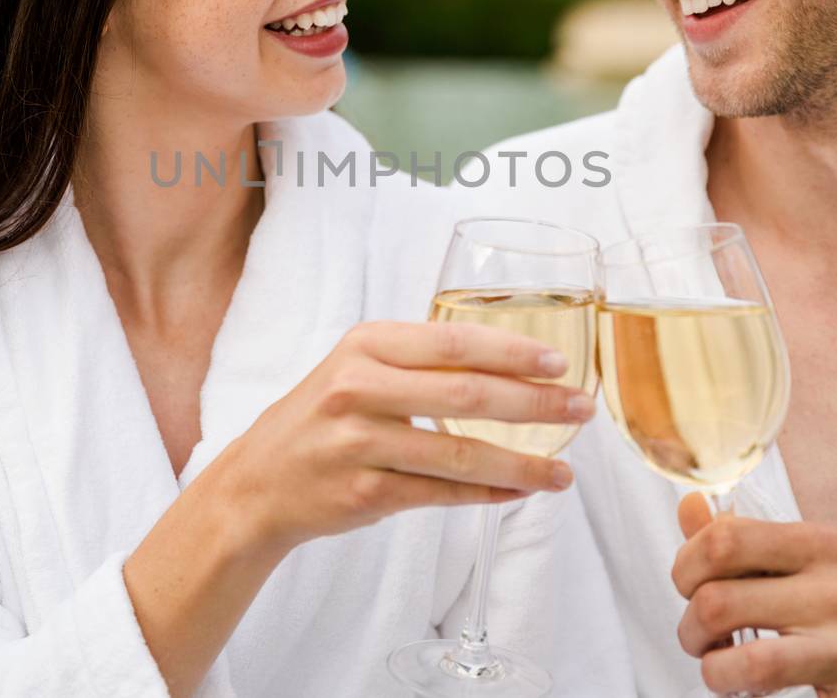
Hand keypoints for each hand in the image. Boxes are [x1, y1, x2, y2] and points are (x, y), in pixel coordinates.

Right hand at [208, 319, 593, 555]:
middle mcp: (358, 387)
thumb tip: (512, 364)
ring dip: (521, 463)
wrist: (257, 482)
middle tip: (579, 410)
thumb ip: (420, 359)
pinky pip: (441, 494)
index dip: (513, 351)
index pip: (454, 342)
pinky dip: (487, 494)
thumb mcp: (358, 367)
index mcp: (365, 344)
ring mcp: (359, 442)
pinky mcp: (363, 492)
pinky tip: (520, 492)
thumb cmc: (320, 418)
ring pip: (459, 454)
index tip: (559, 362)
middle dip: (534, 404)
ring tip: (562, 472)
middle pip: (466, 395)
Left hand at [672, 494, 836, 696]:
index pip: (722, 540)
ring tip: (722, 672)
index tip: (687, 587)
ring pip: (748, 664)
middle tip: (699, 640)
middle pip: (718, 603)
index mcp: (824, 544)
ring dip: (715, 674)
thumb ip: (750, 539)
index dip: (683, 566)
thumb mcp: (821, 559)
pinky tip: (764, 694)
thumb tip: (688, 507)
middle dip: (689, 630)